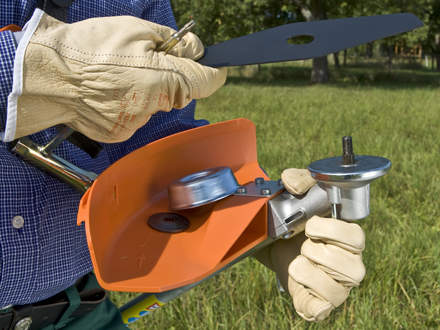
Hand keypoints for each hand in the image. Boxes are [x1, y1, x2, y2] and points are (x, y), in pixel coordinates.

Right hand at [6, 9, 226, 142]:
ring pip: (156, 104)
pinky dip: (129, 103)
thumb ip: (175, 42)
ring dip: (147, 90)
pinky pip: (136, 115)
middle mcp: (156, 106)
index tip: (214, 67)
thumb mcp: (137, 31)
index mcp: (166, 79)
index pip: (207, 81)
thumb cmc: (90, 48)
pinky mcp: (121, 133)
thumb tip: (198, 50)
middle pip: (180, 92)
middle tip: (144, 59)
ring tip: (117, 76)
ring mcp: (138, 123)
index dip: (213, 71)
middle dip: (170, 76)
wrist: (47, 75)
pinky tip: (109, 92)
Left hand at [255, 169, 365, 321]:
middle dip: (314, 251)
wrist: (276, 245)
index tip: (310, 225)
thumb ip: (298, 180)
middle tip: (303, 244)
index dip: (331, 231)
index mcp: (350, 238)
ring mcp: (339, 287)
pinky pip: (319, 308)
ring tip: (298, 261)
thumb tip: (293, 184)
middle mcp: (351, 264)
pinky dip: (304, 294)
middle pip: (346, 265)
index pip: (356, 237)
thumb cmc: (295, 221)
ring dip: (305, 270)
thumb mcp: (295, 195)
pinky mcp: (322, 304)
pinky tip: (297, 280)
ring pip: (332, 287)